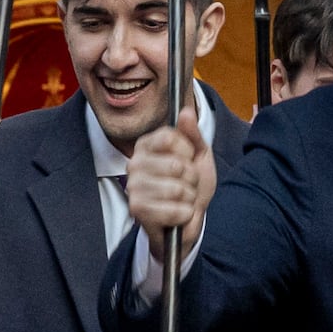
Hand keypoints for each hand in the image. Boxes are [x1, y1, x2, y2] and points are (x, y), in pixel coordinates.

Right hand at [123, 121, 209, 236]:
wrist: (186, 220)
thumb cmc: (190, 185)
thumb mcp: (198, 155)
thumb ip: (193, 134)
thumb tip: (186, 111)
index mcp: (146, 145)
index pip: (170, 137)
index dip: (187, 151)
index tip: (187, 159)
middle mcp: (134, 163)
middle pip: (176, 165)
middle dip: (190, 178)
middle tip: (185, 184)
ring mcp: (133, 186)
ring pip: (176, 189)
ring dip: (188, 198)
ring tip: (182, 199)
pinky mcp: (137, 209)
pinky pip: (173, 209)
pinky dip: (183, 214)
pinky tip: (177, 214)